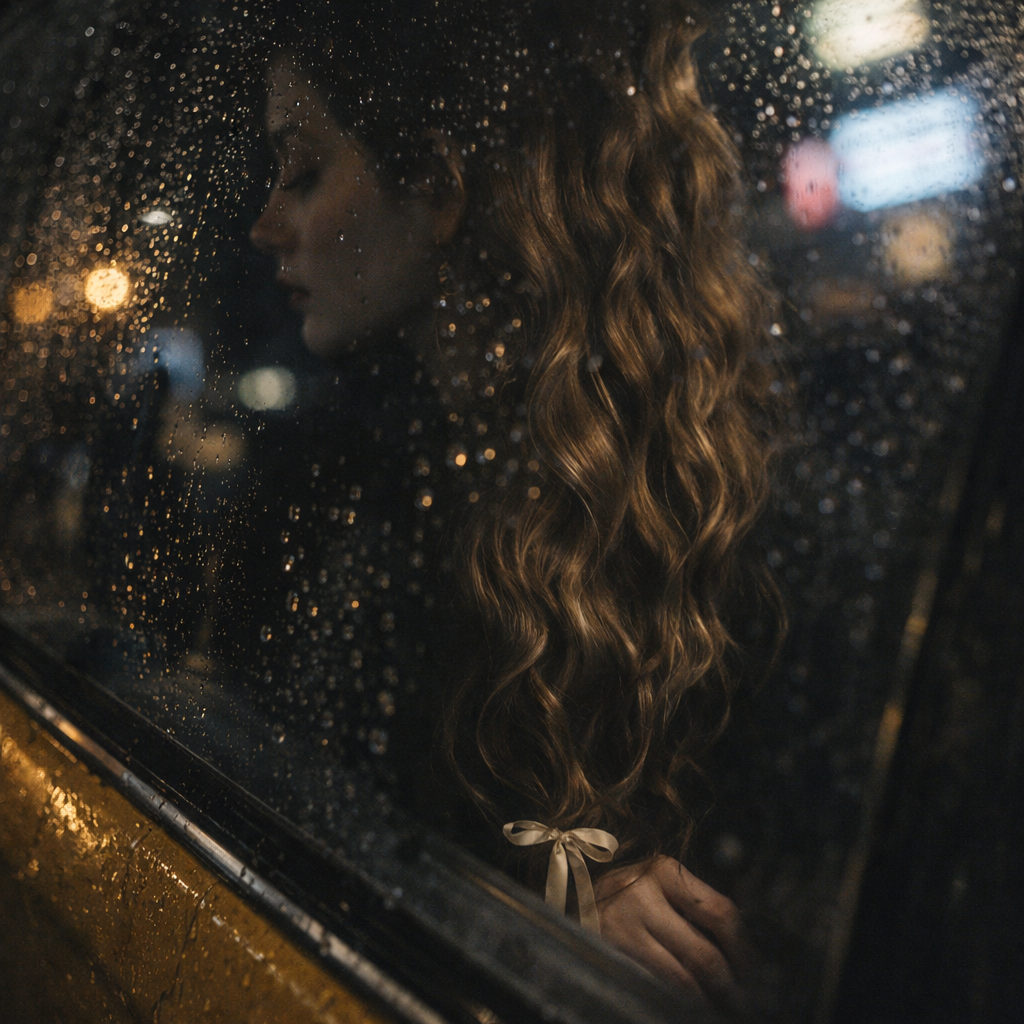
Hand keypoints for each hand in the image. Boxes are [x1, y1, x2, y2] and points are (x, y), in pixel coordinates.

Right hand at [594, 856, 752, 1017]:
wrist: (569, 903)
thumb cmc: (626, 899)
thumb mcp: (656, 888)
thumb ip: (692, 906)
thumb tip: (742, 946)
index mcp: (665, 870)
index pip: (722, 912)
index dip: (745, 950)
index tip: (754, 973)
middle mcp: (643, 891)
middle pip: (707, 951)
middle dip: (732, 985)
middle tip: (744, 1001)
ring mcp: (623, 922)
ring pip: (686, 976)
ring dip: (711, 999)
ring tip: (722, 1006)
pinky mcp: (609, 949)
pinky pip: (658, 984)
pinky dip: (682, 1001)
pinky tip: (691, 1005)